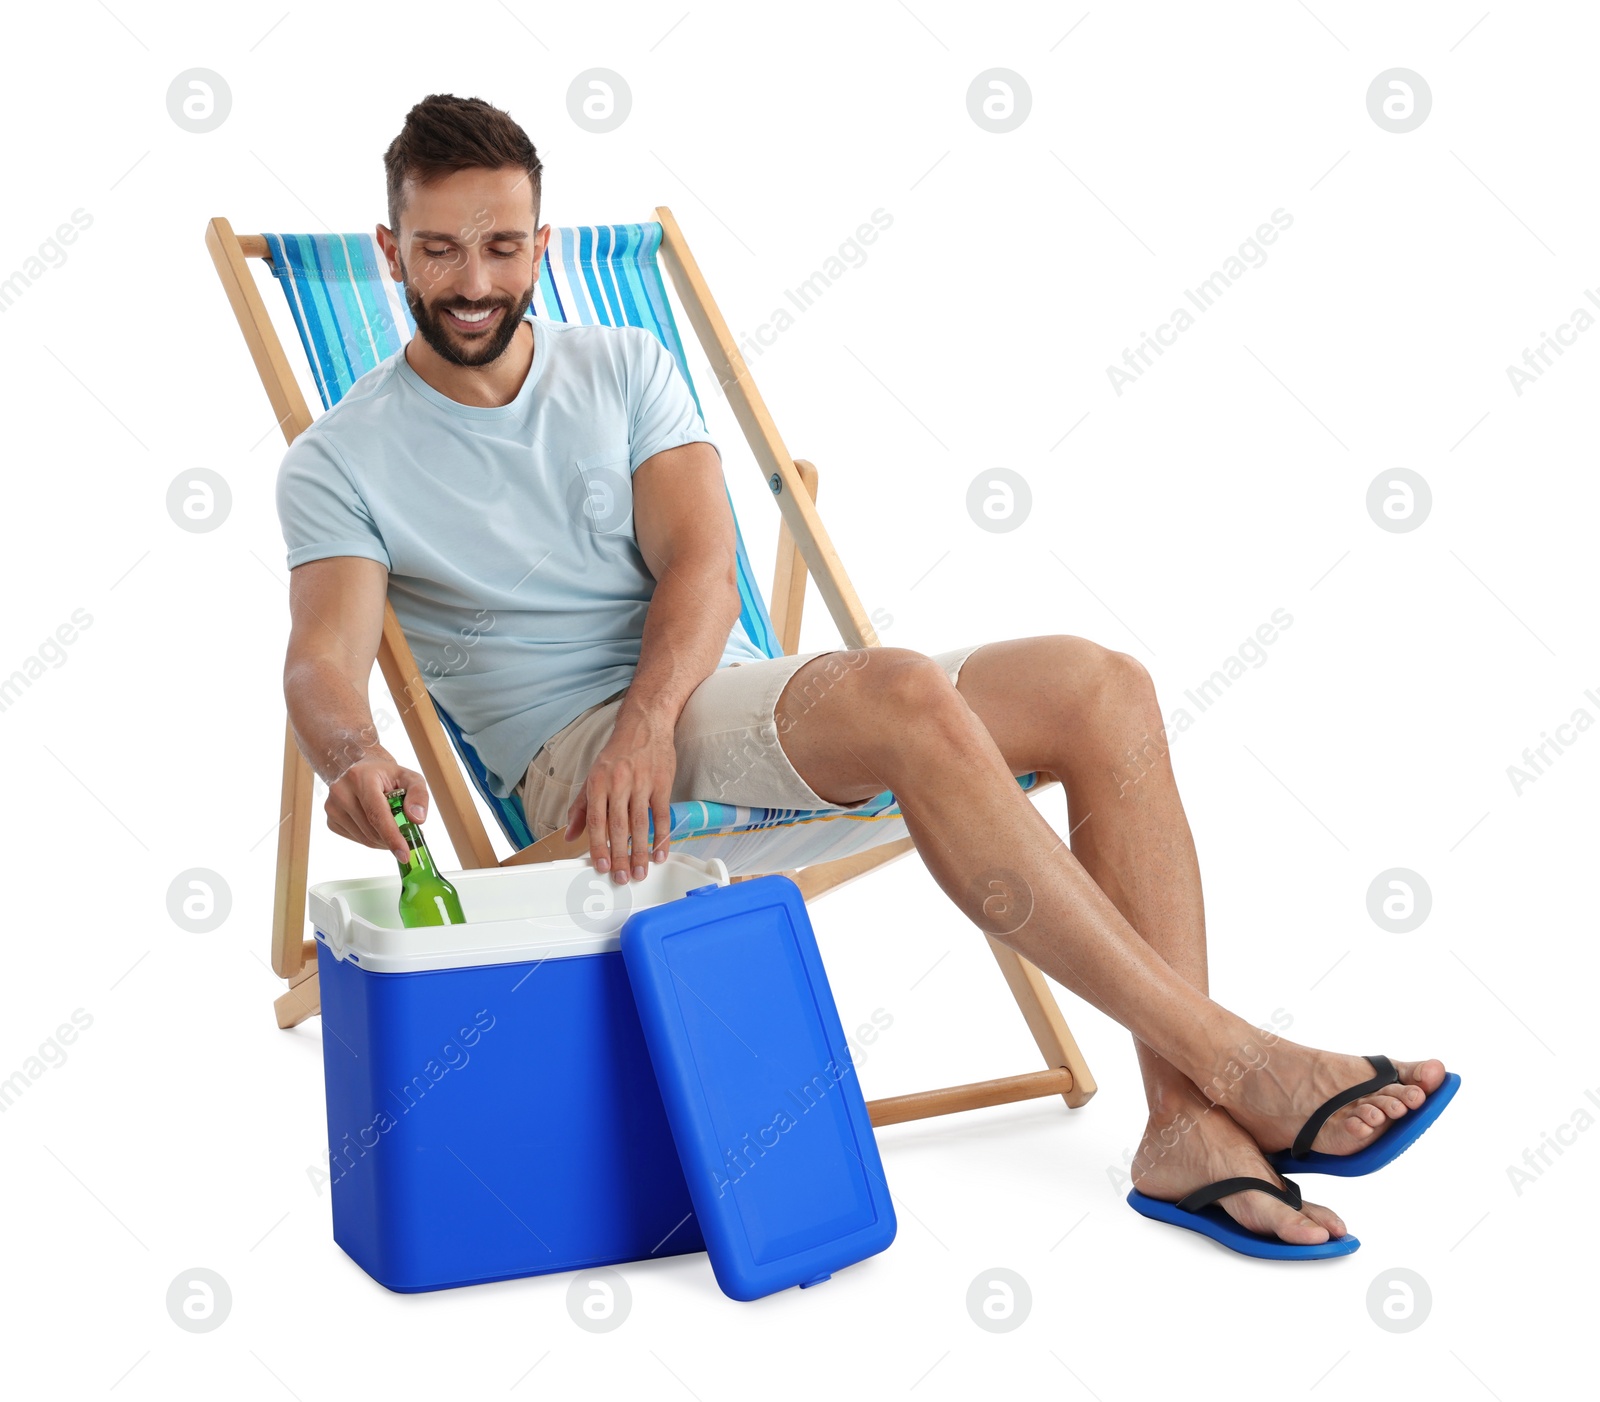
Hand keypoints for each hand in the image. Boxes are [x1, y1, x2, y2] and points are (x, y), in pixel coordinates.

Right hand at [325, 752, 429, 862]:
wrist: (360, 769)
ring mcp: (332, 807)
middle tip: (408, 836)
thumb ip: (419, 795)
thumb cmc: (387, 775)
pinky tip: (377, 825)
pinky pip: (357, 839)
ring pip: (365, 839)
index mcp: (361, 778)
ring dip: (384, 841)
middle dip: (393, 839)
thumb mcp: (409, 778)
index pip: (377, 814)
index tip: (404, 854)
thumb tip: (417, 819)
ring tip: (393, 827)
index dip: (392, 836)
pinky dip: (372, 838)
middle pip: (372, 830)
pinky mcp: (331, 820)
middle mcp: (341, 792)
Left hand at [564, 710, 674, 882]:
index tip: (601, 866)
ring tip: (640, 872)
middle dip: (620, 855)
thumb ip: (580, 808)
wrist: (644, 726)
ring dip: (640, 851)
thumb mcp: (593, 777)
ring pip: (640, 824)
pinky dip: (662, 837)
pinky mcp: (662, 784)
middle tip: (622, 878)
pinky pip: (662, 815)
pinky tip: (659, 853)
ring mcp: (642, 784)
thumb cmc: (618, 754)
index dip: (598, 845)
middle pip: (619, 826)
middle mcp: (619, 784)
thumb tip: (569, 835)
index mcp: (598, 783)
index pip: (597, 820)